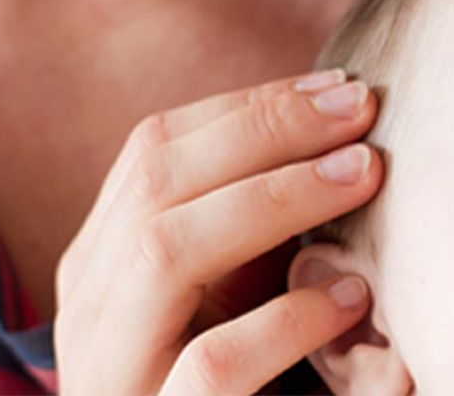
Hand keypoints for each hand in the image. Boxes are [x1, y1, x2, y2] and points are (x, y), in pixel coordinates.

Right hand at [54, 70, 385, 394]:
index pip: (153, 150)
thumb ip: (257, 234)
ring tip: (365, 179)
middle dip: (267, 131)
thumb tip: (347, 135)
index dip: (248, 106)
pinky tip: (348, 296)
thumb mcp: (233, 302)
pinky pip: (209, 364)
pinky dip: (285, 320)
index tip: (339, 88)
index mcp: (103, 267)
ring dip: (275, 198)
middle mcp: (89, 312)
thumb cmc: (241, 392)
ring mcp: (112, 374)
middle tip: (364, 115)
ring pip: (165, 252)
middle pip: (156, 180)